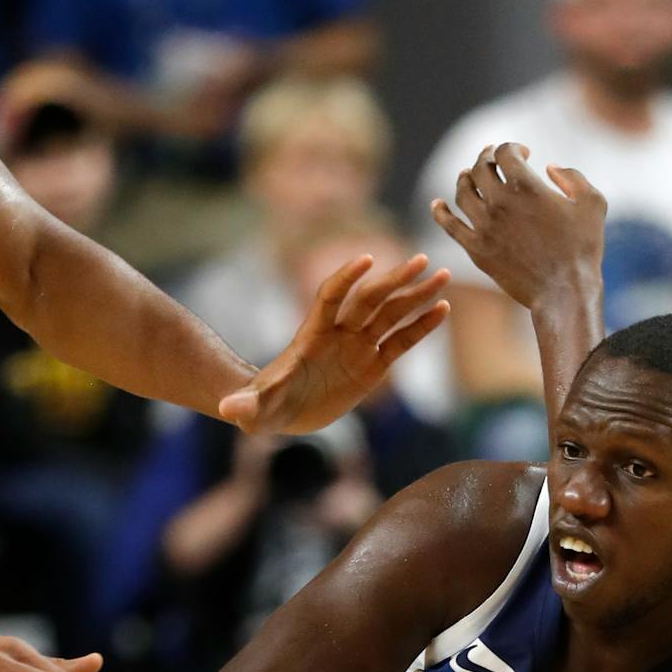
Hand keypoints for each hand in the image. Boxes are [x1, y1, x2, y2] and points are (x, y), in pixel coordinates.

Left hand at [218, 254, 449, 433]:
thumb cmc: (264, 406)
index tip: (366, 259)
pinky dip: (421, 326)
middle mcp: (339, 334)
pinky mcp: (373, 364)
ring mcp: (358, 346)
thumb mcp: (255, 408)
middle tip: (423, 261)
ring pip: (391, 314)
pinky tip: (443, 310)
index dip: (346, 280)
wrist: (281, 412)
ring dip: (416, 295)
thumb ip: (247, 406)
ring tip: (443, 276)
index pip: (330, 298)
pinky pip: (401, 342)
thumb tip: (228, 411)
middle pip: (370, 300)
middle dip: (395, 281)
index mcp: (312, 336)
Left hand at [430, 142, 606, 309]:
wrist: (564, 291)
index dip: (513, 147)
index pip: (505, 152)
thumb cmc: (582, 248)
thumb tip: (550, 167)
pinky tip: (437, 204)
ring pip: (462, 191)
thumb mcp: (592, 204)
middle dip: (487, 158)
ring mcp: (484, 226)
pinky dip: (440, 211)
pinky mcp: (476, 248)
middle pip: (480, 168)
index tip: (524, 153)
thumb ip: (572, 177)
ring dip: (465, 178)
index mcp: (527, 187)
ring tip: (469, 175)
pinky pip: (449, 225)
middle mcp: (500, 202)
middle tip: (492, 159)